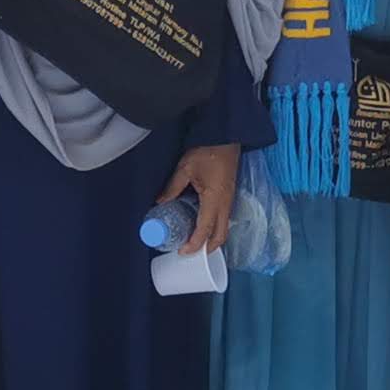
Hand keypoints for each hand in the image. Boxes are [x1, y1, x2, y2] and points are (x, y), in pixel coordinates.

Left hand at [155, 142, 238, 257]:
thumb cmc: (207, 151)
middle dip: (207, 248)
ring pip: (224, 228)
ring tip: (194, 242)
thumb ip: (172, 187)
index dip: (195, 244)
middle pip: (220, 236)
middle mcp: (225, 203)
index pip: (206, 229)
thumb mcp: (185, 168)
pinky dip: (214, 228)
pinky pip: (223, 219)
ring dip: (211, 238)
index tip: (183, 252)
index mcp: (215, 199)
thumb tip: (160, 202)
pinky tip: (201, 225)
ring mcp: (229, 200)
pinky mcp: (229, 195)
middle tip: (190, 253)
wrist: (226, 137)